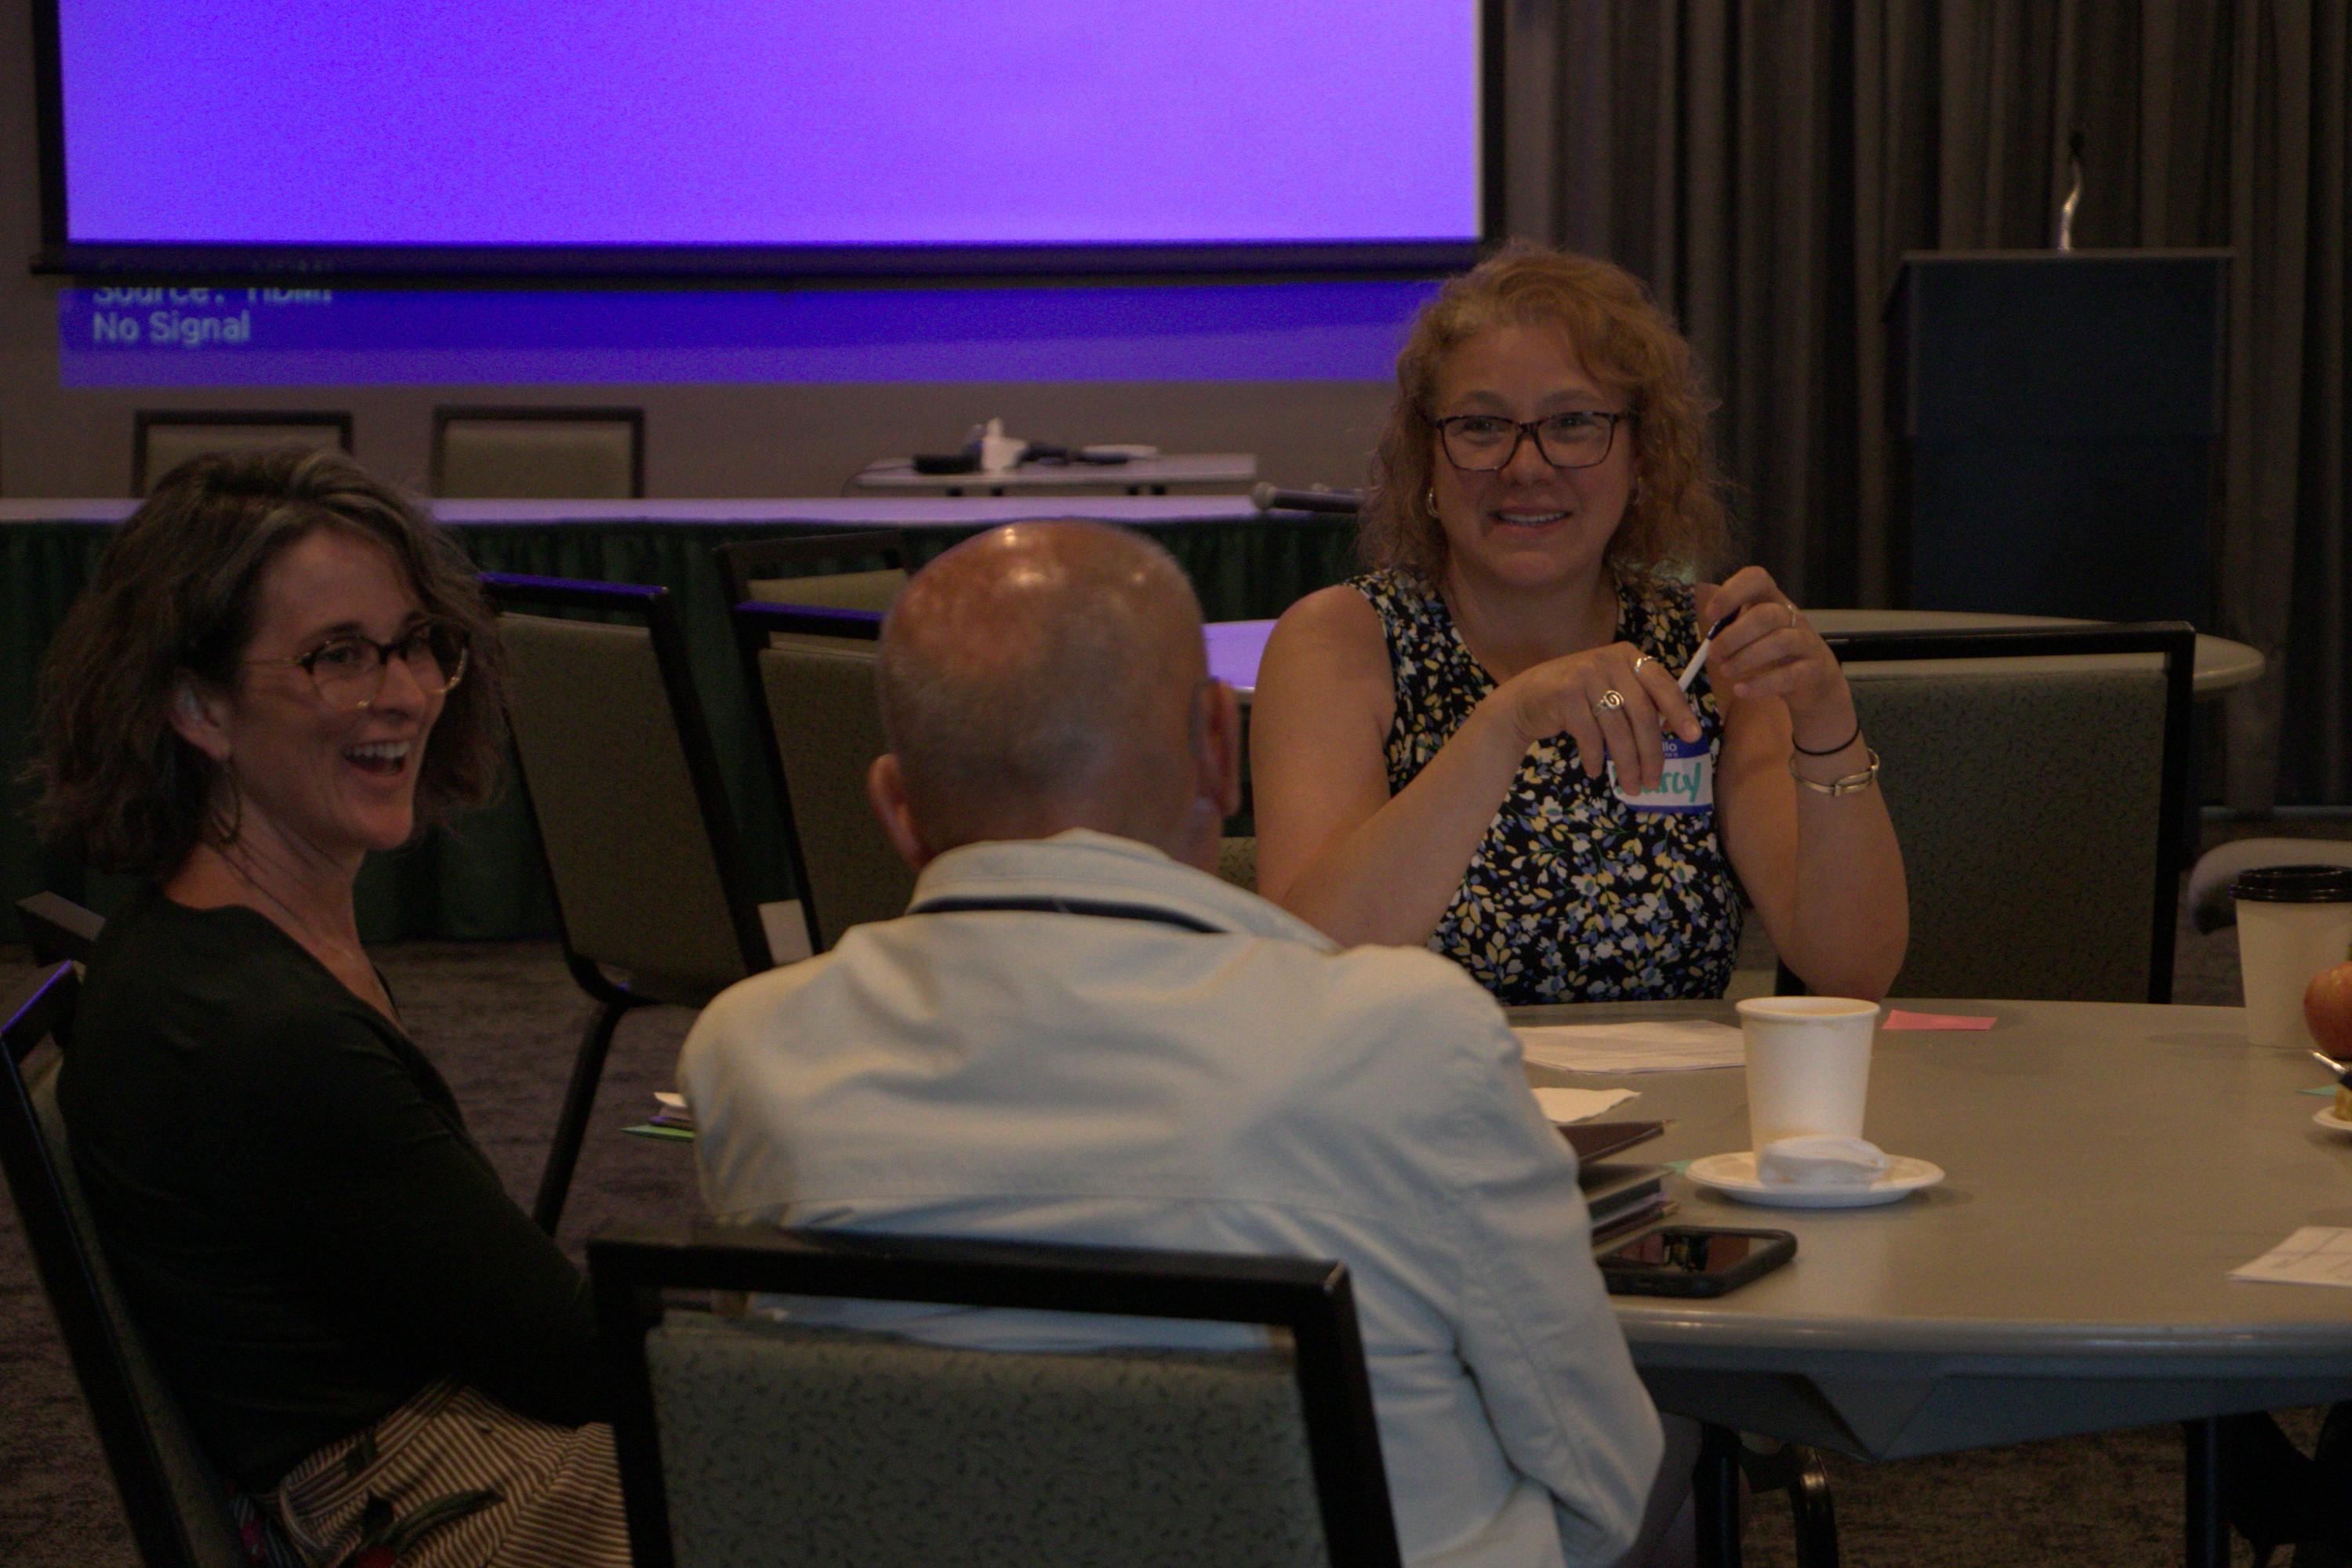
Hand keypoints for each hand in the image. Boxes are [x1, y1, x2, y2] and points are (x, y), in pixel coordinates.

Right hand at [1489, 641, 1703, 792]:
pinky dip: (1594, 758)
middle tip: (1654, 781)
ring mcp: (1585, 676)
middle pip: (1642, 714)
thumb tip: (1675, 727)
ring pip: (1618, 730)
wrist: (1524, 699)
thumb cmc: (1575, 698)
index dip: (1680, 711)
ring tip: (1631, 786)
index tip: (1693, 737)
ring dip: (1627, 764)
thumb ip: (1639, 699)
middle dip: (1651, 753)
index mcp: (1627, 656)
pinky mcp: (1565, 695)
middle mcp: (1608, 661)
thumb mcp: (1610, 688)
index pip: (1662, 684)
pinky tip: (1595, 770)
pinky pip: (1590, 736)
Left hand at [1695, 568, 1856, 752]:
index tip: (1711, 615)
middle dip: (1733, 636)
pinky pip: (1789, 675)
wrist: (1816, 682)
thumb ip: (1733, 631)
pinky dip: (1761, 683)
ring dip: (1745, 658)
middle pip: (1766, 615)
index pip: (1757, 579)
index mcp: (1773, 602)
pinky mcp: (1814, 670)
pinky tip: (1741, 690)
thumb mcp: (1755, 636)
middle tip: (1714, 655)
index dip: (1732, 592)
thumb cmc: (1777, 654)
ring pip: (1779, 642)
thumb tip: (1710, 639)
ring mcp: (1807, 643)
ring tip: (1726, 671)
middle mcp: (1793, 617)